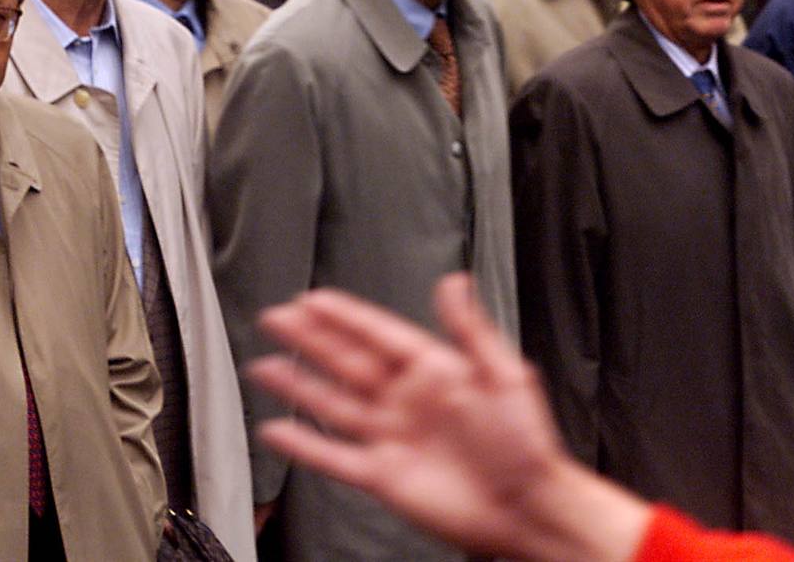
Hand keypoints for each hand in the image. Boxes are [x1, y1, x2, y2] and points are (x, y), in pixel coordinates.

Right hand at [249, 273, 648, 560]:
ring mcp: (392, 437)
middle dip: (309, 339)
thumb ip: (471, 329)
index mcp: (434, 371)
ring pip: (333, 404)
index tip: (313, 299)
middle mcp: (407, 400)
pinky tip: (279, 429)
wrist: (528, 509)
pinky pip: (335, 456)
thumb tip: (454, 284)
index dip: (344, 316)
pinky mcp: (383, 474)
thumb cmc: (528, 446)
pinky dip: (305, 445)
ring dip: (299, 384)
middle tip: (277, 318)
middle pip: (346, 362)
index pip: (377, 334)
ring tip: (265, 365)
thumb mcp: (505, 375)